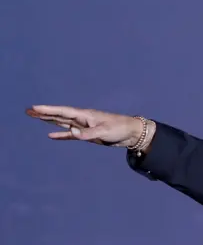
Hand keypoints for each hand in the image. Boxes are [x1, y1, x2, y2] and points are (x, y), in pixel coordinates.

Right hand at [26, 105, 147, 147]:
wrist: (131, 133)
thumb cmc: (120, 128)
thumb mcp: (104, 131)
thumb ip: (88, 133)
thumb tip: (72, 133)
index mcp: (85, 115)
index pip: (63, 111)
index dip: (49, 110)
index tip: (35, 108)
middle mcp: (82, 119)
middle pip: (59, 115)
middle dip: (44, 113)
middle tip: (28, 111)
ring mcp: (84, 126)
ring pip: (63, 123)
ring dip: (49, 121)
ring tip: (36, 117)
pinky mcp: (88, 134)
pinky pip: (71, 134)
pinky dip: (61, 135)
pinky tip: (51, 136)